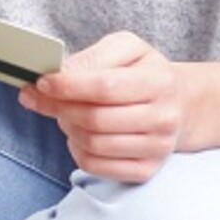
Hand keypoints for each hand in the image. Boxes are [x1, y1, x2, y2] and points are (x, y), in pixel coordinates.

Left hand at [18, 30, 186, 183]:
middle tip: (40, 96)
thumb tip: (61, 73)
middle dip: (59, 107)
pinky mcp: (146, 170)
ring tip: (63, 112)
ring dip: (67, 127)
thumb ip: (94, 57)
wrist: (179, 105)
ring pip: (93, 144)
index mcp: (159, 82)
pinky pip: (96, 166)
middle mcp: (163, 118)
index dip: (68, 86)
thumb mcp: (126, 49)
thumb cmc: (144, 73)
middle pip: (95, 119)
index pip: (105, 87)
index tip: (42, 82)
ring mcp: (156, 148)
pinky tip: (77, 134)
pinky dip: (76, 150)